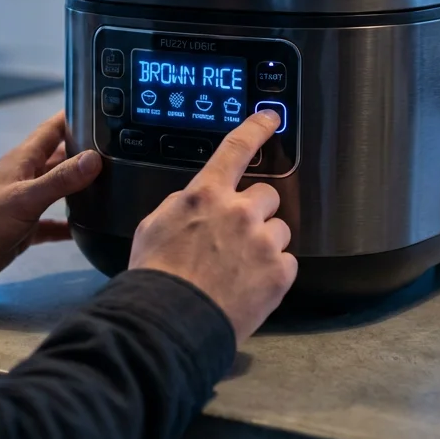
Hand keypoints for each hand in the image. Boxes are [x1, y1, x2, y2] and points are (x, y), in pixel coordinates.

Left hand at [0, 112, 101, 286]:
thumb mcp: (25, 197)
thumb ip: (60, 179)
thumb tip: (95, 159)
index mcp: (24, 160)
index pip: (53, 129)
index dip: (76, 116)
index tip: (103, 110)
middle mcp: (27, 176)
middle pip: (61, 157)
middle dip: (87, 152)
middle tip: (119, 151)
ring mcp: (27, 201)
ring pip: (60, 188)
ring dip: (81, 186)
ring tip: (114, 185)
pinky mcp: (27, 227)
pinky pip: (54, 222)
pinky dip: (71, 223)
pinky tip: (90, 228)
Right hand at [128, 110, 296, 342]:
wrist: (169, 321)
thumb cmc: (156, 278)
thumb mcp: (153, 226)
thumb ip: (182, 206)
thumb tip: (195, 204)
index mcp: (205, 195)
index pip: (236, 148)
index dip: (256, 128)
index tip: (270, 118)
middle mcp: (239, 211)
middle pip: (266, 195)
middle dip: (255, 211)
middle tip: (237, 236)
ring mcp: (262, 242)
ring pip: (279, 229)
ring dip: (265, 243)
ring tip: (240, 268)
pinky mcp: (279, 273)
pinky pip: (287, 263)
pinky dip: (272, 273)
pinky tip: (249, 285)